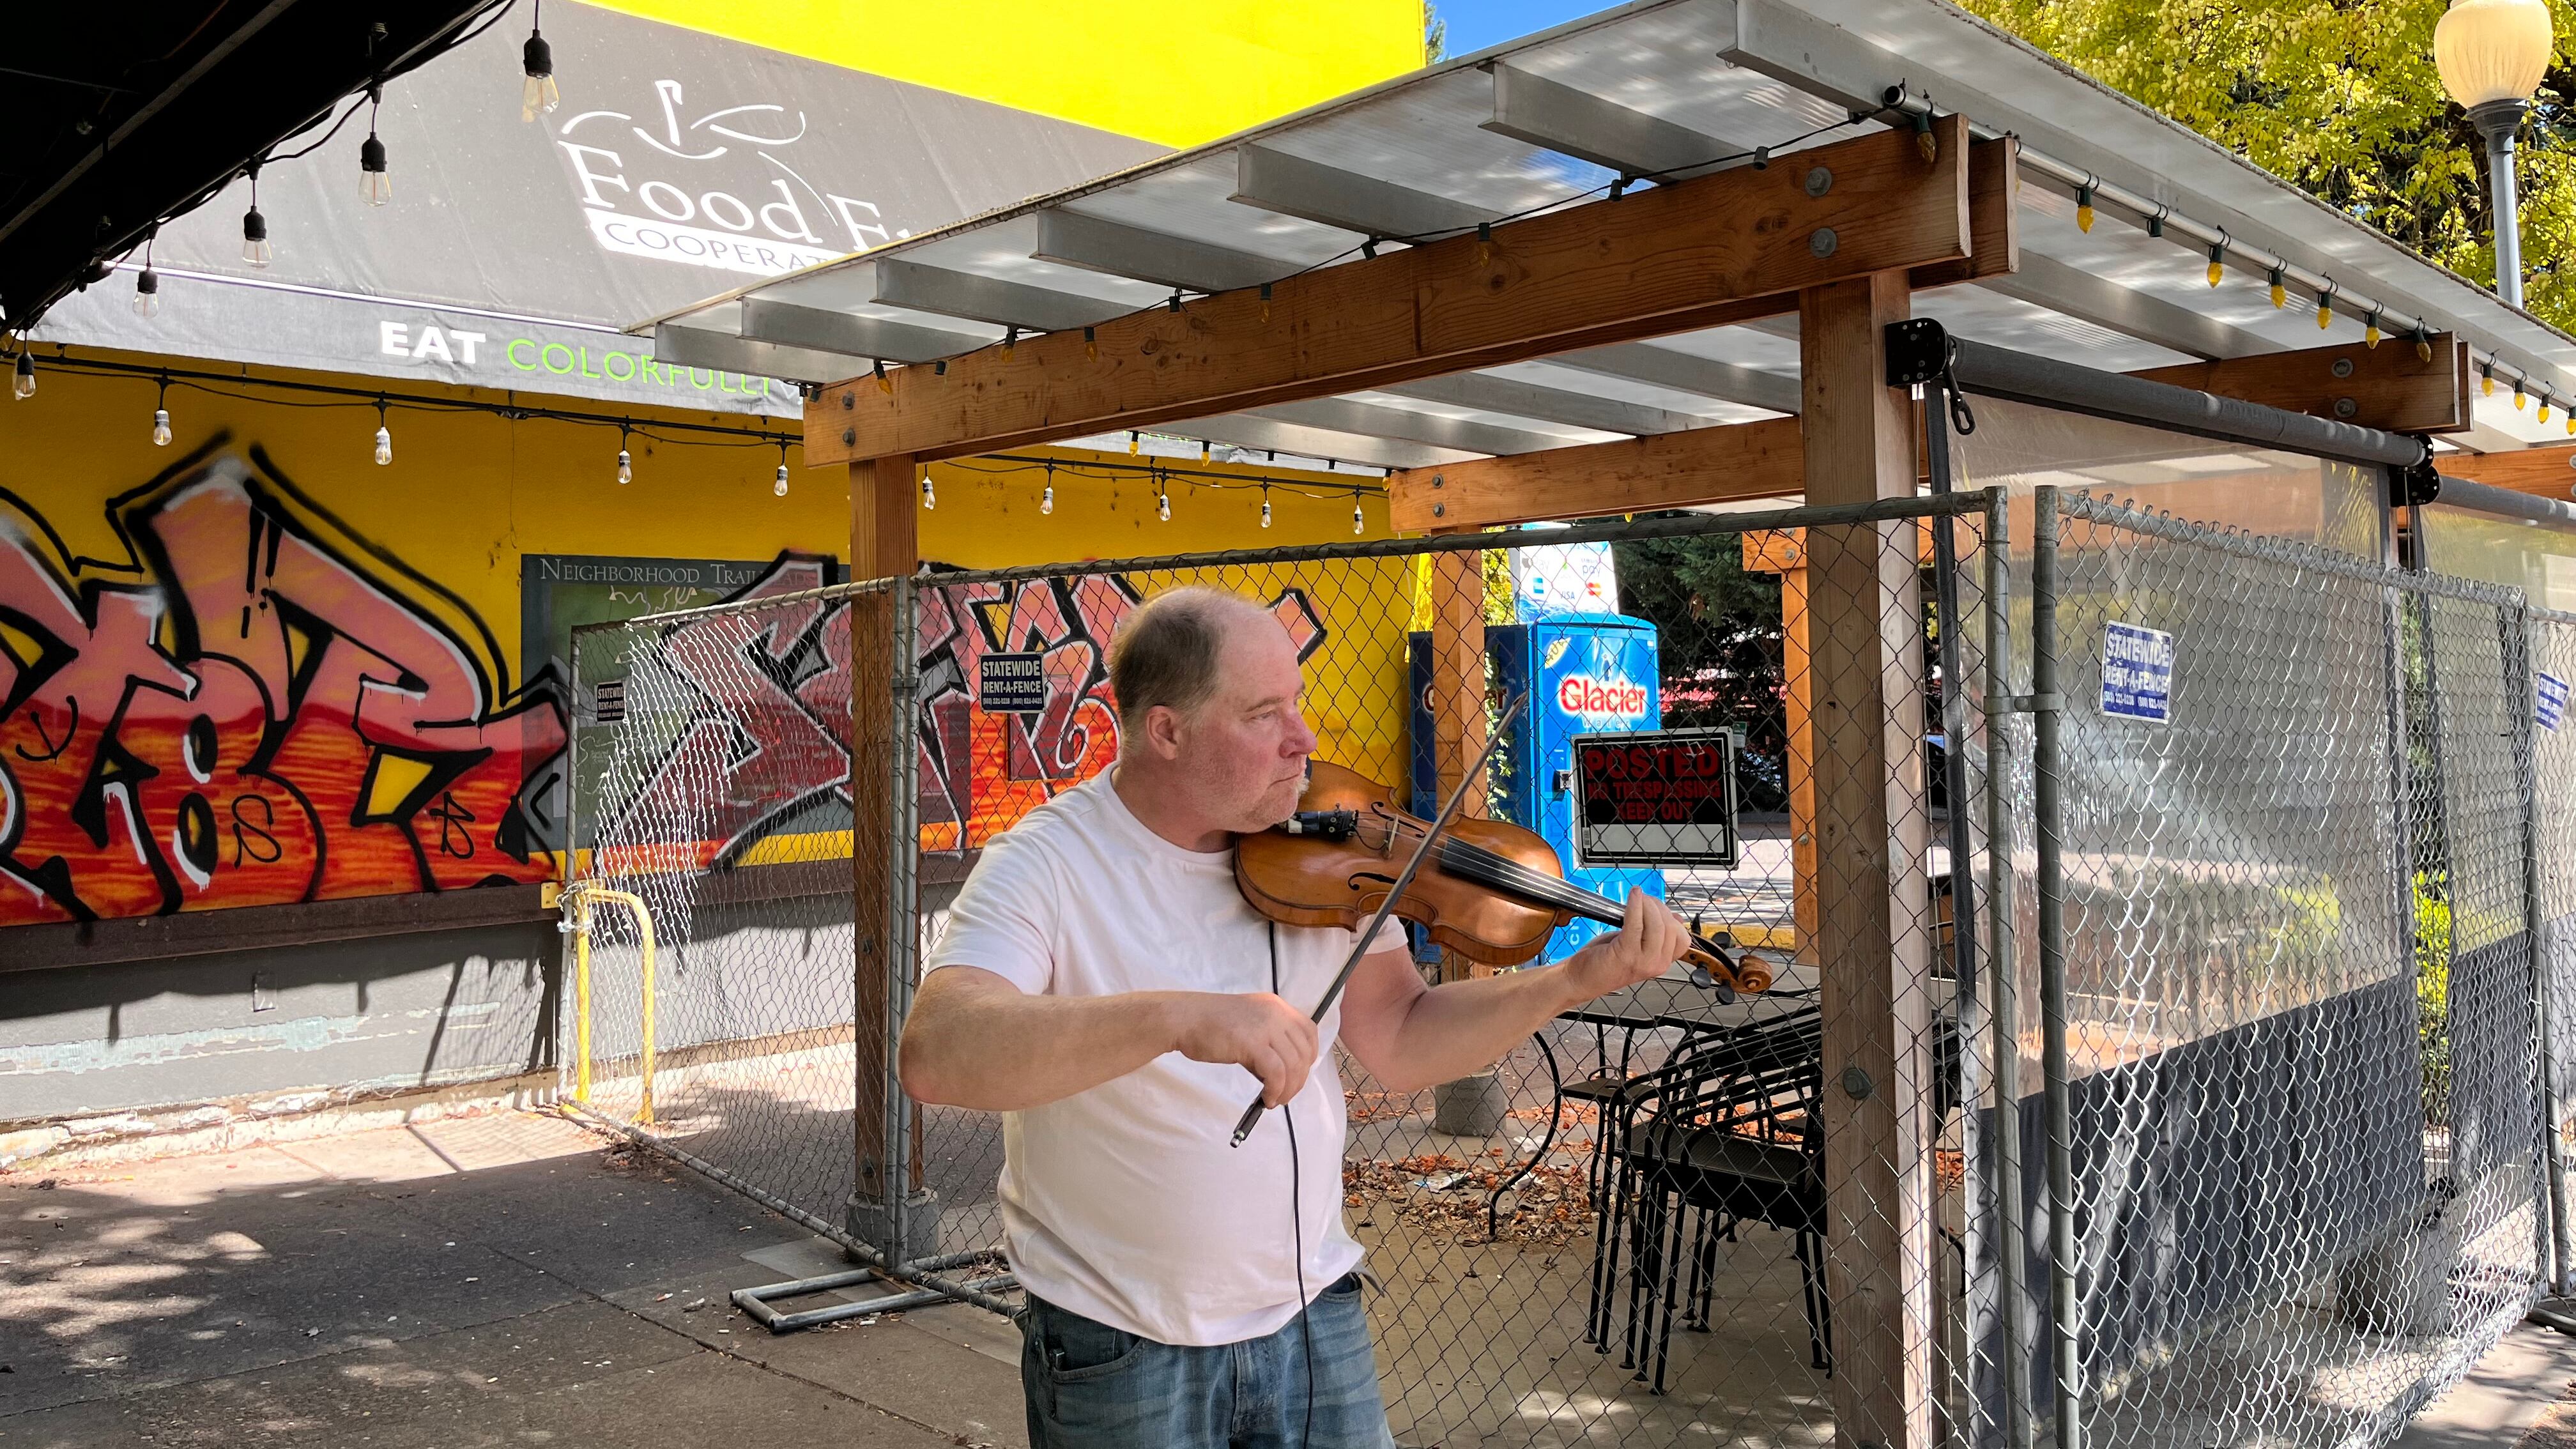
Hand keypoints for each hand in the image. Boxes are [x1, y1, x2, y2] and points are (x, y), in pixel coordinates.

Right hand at [1171, 993, 1318, 1107]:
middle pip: (1303, 1051)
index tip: (1300, 1072)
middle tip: (1286, 1094)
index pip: (1308, 1031)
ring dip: (1288, 1088)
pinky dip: (1276, 1090)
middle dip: (1299, 1079)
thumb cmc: (1210, 1024)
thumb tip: (1280, 1073)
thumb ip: (1267, 1042)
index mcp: (1275, 1006)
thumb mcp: (1248, 1025)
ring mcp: (1265, 1027)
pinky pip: (1276, 1073)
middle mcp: (1275, 1013)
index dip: (1309, 1055)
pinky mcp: (1252, 1043)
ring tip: (1276, 1100)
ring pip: (1292, 1065)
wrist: (1185, 1019)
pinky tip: (1268, 1098)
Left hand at [1561, 889, 1691, 1001]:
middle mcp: (1656, 964)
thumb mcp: (1638, 948)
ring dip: (1648, 905)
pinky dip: (1635, 905)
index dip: (1671, 918)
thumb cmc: (1605, 963)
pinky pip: (1636, 923)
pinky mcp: (1625, 953)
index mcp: (1661, 962)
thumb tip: (1676, 919)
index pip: (1682, 937)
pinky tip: (1633, 896)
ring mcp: (1642, 961)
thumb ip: (1656, 935)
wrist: (1580, 979)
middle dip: (1659, 907)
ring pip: (1657, 924)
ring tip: (1637, 898)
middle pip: (1671, 928)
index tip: (1656, 908)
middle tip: (1644, 900)